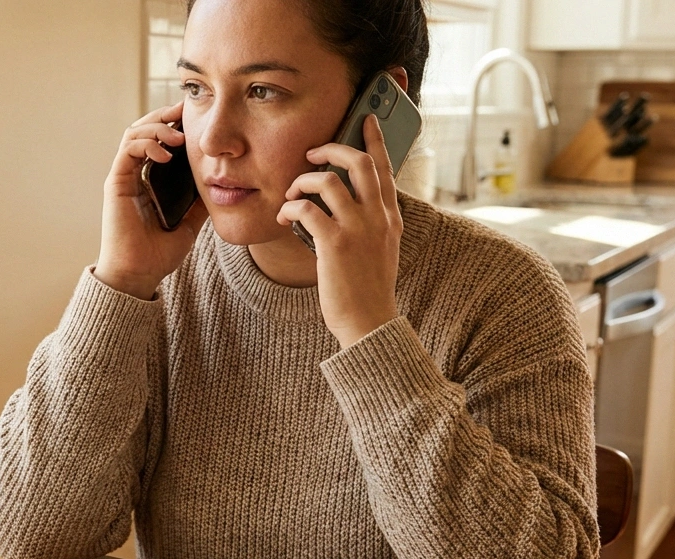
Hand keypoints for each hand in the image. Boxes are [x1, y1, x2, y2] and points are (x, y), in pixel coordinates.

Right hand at [96, 101, 209, 299]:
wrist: (139, 275)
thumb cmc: (158, 254)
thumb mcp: (190, 223)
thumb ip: (199, 202)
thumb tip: (222, 185)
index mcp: (149, 180)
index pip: (158, 140)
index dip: (173, 124)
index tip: (194, 117)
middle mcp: (133, 174)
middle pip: (144, 129)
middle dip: (165, 116)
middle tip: (186, 111)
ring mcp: (123, 177)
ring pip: (134, 133)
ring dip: (157, 127)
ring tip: (179, 136)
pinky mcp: (115, 183)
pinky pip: (128, 150)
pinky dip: (147, 144)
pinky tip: (166, 154)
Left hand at [277, 114, 401, 347]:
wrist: (369, 322)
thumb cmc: (368, 288)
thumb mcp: (382, 249)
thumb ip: (373, 221)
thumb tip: (354, 199)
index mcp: (390, 217)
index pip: (385, 168)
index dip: (375, 139)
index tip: (365, 119)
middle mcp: (378, 218)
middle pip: (360, 162)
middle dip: (331, 148)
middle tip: (312, 153)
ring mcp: (358, 230)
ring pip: (328, 180)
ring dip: (302, 181)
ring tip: (292, 194)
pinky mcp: (335, 245)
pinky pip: (306, 209)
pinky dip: (290, 208)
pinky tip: (284, 217)